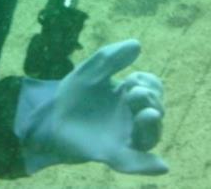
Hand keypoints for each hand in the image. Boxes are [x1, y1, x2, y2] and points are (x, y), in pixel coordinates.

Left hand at [16, 39, 167, 174]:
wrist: (50, 114)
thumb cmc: (74, 92)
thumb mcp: (90, 70)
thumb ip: (111, 57)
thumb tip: (137, 44)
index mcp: (128, 96)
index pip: (154, 90)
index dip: (151, 83)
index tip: (133, 78)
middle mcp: (130, 118)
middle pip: (156, 112)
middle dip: (150, 97)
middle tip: (132, 91)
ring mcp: (122, 137)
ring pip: (150, 137)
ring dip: (153, 125)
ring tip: (148, 113)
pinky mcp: (109, 153)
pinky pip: (132, 163)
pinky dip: (146, 165)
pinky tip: (161, 165)